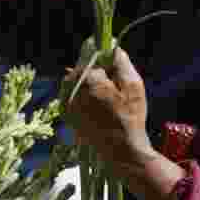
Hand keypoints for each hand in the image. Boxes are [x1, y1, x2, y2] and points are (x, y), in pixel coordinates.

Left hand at [64, 48, 186, 199]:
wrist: (121, 150)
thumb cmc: (130, 117)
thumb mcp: (133, 86)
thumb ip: (122, 63)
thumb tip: (114, 48)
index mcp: (88, 79)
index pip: (93, 58)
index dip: (104, 62)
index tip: (113, 68)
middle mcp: (72, 89)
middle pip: (81, 70)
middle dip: (95, 73)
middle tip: (111, 86)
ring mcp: (66, 102)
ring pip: (76, 82)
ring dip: (88, 84)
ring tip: (106, 98)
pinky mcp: (66, 114)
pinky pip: (72, 95)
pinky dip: (82, 96)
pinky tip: (98, 106)